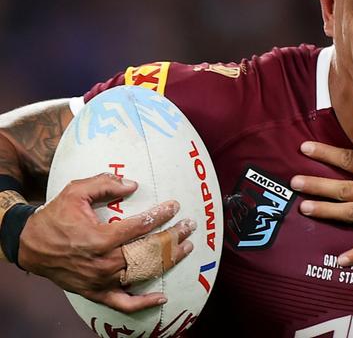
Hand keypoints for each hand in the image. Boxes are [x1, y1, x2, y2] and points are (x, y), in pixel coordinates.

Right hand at [18, 173, 194, 312]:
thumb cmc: (54, 217)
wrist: (29, 245)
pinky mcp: (95, 292)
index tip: (174, 206)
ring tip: (186, 247)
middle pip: (148, 251)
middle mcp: (103, 262)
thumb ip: (105, 184)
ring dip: (168, 261)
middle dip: (173, 237)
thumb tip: (133, 185)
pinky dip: (143, 303)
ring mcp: (101, 281)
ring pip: (143, 273)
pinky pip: (123, 303)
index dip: (161, 215)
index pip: (140, 226)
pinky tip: (162, 298)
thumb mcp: (76, 191)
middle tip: (189, 226)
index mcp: (100, 238)